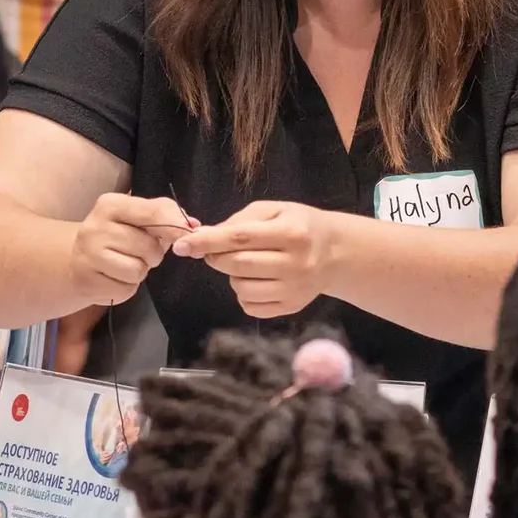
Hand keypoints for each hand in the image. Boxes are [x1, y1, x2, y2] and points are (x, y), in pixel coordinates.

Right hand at [70, 194, 192, 307]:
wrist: (79, 261)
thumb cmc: (116, 237)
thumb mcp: (137, 218)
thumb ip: (165, 215)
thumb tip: (193, 226)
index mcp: (110, 204)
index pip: (153, 212)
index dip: (176, 226)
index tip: (190, 234)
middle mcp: (95, 226)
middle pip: (148, 246)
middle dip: (153, 254)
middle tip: (139, 253)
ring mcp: (88, 254)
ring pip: (138, 270)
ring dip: (140, 271)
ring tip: (125, 264)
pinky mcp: (87, 280)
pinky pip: (126, 288)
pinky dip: (127, 286)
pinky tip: (114, 277)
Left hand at [171, 201, 342, 317]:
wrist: (335, 253)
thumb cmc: (299, 225)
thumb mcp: (274, 210)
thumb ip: (239, 221)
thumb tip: (205, 236)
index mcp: (291, 233)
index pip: (239, 238)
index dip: (206, 242)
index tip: (181, 245)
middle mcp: (295, 263)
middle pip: (237, 265)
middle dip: (216, 257)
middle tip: (216, 251)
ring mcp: (294, 289)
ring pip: (241, 288)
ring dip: (233, 276)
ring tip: (246, 264)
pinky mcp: (292, 307)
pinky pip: (251, 306)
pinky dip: (244, 294)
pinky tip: (257, 280)